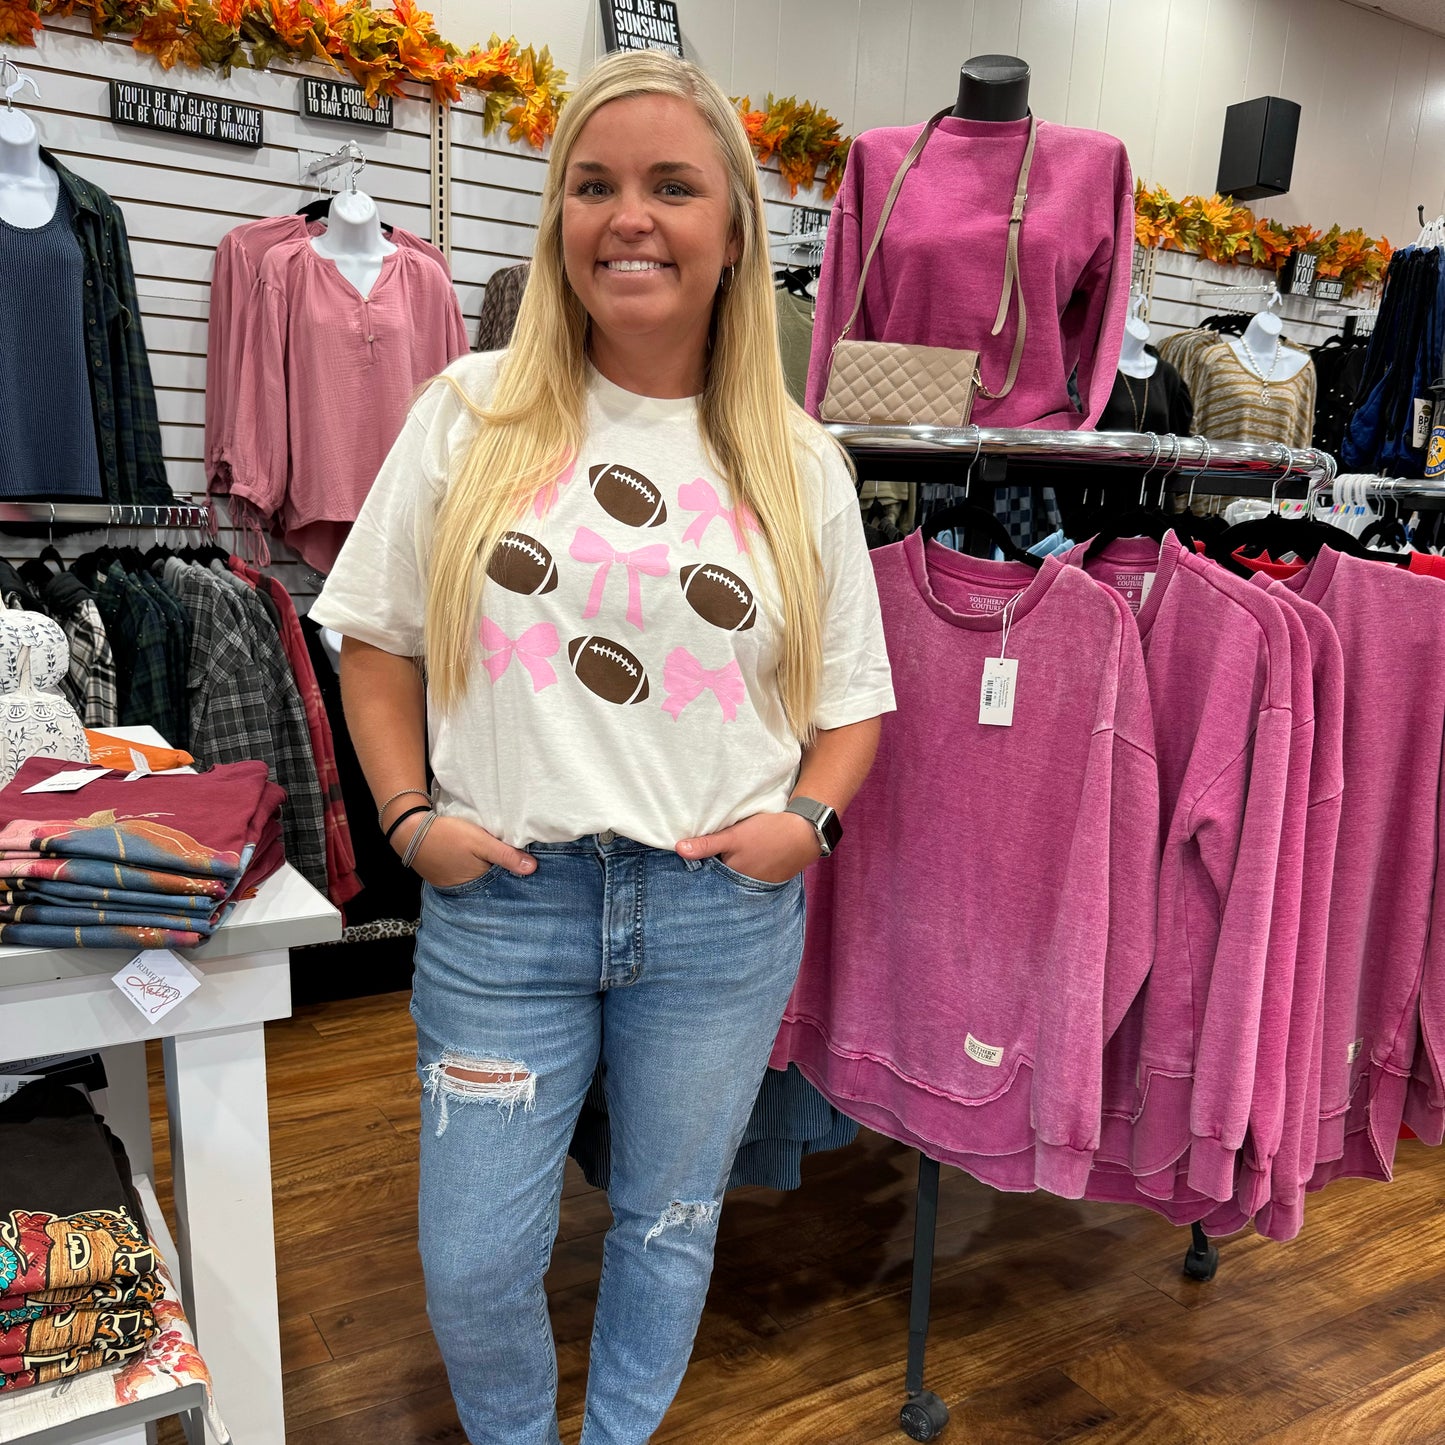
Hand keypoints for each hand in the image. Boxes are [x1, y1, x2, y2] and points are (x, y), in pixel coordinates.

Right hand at [391, 812, 534, 886]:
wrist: (409, 829)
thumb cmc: (447, 835)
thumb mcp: (481, 841)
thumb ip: (506, 855)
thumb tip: (533, 869)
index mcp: (475, 884)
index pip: (502, 884)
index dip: (513, 875)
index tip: (526, 867)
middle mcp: (463, 890)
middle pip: (490, 883)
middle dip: (501, 874)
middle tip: (514, 861)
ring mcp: (450, 884)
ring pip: (477, 879)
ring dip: (486, 870)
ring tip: (497, 859)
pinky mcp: (442, 876)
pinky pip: (463, 875)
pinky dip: (472, 868)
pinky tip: (477, 859)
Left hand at [676, 811, 819, 884]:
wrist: (805, 833)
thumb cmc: (768, 833)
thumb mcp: (734, 836)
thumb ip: (707, 844)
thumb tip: (679, 849)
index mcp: (733, 877)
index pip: (709, 877)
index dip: (701, 869)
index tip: (688, 865)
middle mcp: (745, 886)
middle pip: (723, 879)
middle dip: (715, 872)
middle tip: (709, 859)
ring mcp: (759, 884)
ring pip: (737, 878)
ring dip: (732, 870)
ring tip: (730, 858)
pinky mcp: (771, 879)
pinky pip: (752, 877)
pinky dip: (748, 870)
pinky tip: (749, 859)